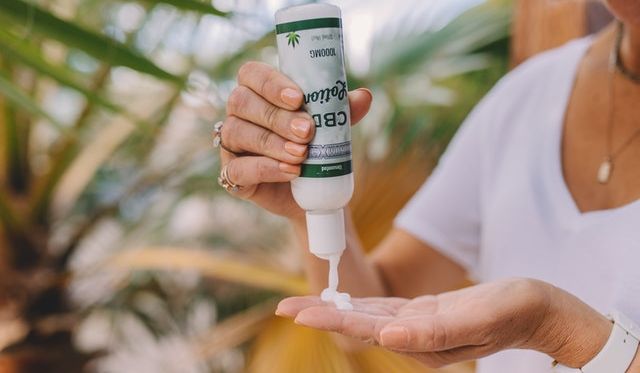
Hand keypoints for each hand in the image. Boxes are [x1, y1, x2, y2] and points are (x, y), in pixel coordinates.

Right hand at [219, 61, 371, 219]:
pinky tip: (290, 171)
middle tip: (308, 131)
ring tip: (301, 155)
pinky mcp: (232, 173)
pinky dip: (265, 168)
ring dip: (272, 143)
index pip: (251, 73)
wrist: (313, 191)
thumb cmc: (316, 148)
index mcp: (258, 91)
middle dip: (277, 117)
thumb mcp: (331, 127)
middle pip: (242, 102)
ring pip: (237, 133)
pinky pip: (237, 168)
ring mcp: (231, 144)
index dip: (271, 83)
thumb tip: (364, 96)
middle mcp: (238, 113)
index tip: (299, 98)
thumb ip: (341, 110)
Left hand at [276, 278, 612, 367]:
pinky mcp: (426, 314)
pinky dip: (360, 305)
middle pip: (357, 325)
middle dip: (320, 316)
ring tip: (303, 305)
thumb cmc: (514, 311)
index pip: (364, 330)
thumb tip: (387, 335)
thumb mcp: (477, 317)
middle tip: (283, 307)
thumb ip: (432, 331)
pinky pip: (385, 310)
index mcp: (421, 340)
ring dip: (334, 310)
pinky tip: (343, 302)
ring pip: (367, 318)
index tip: (295, 313)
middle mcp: (414, 337)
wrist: (539, 311)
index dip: (328, 319)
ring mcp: (419, 326)